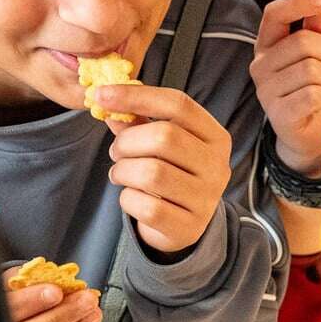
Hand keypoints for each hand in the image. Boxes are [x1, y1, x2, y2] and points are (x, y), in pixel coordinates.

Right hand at [2, 267, 100, 321]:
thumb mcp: (16, 282)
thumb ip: (30, 280)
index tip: (55, 292)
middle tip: (86, 300)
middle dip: (62, 316)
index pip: (10, 309)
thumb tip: (57, 278)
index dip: (31, 301)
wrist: (9, 318)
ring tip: (93, 313)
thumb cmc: (16, 297)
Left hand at [96, 84, 233, 254]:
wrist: (187, 225)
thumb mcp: (164, 145)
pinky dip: (128, 200)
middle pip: (165, 137)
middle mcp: (218, 165)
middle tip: (116, 151)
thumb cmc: (172, 174)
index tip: (101, 94)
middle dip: (127, 141)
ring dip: (123, 171)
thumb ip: (139, 121)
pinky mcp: (189, 227)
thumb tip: (106, 100)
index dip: (137, 96)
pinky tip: (132, 198)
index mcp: (216, 136)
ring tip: (120, 174)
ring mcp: (206, 198)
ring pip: (152, 173)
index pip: (178, 104)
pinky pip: (148, 207)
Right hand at [251, 0, 320, 174]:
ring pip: (313, 69)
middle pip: (304, 42)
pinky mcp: (278, 113)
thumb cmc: (310, 91)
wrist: (306, 135)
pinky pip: (314, 94)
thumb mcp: (317, 57)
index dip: (299, 3)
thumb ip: (317, 31)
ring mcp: (266, 91)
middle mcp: (260, 66)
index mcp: (267, 46)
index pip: (274, 14)